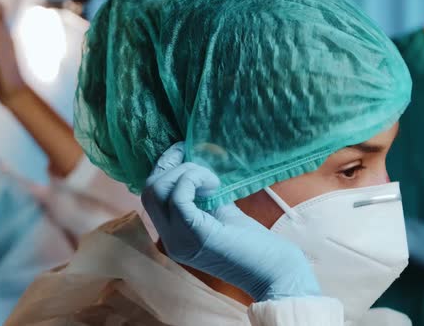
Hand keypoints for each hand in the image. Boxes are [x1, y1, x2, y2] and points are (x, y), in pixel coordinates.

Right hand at [142, 143, 320, 301]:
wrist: (274, 273)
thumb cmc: (253, 244)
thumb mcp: (220, 212)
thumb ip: (202, 193)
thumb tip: (193, 161)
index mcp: (174, 235)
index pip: (150, 194)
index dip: (164, 166)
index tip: (183, 150)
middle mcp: (170, 240)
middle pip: (149, 190)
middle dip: (171, 165)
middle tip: (199, 162)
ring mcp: (179, 241)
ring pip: (158, 191)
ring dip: (185, 172)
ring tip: (210, 178)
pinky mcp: (196, 236)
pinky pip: (178, 198)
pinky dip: (192, 180)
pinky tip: (214, 184)